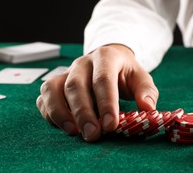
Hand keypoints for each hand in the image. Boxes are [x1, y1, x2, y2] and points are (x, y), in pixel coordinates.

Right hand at [36, 44, 158, 141]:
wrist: (108, 59)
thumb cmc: (124, 72)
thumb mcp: (140, 77)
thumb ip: (146, 91)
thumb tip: (148, 108)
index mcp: (106, 57)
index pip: (103, 79)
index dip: (106, 103)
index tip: (111, 125)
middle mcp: (82, 63)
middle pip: (76, 85)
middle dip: (83, 112)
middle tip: (93, 134)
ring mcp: (66, 72)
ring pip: (53, 88)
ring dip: (60, 112)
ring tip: (73, 132)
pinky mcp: (55, 83)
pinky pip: (44, 96)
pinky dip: (49, 112)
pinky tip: (62, 125)